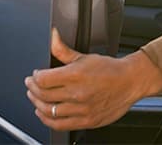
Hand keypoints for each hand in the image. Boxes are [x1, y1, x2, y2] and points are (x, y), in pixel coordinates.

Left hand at [24, 28, 161, 130]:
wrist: (130, 81)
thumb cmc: (110, 69)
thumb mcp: (85, 56)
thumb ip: (63, 50)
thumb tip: (53, 37)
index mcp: (76, 75)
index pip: (43, 79)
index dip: (34, 78)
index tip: (34, 75)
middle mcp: (77, 93)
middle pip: (43, 95)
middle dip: (32, 89)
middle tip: (31, 85)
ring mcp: (82, 109)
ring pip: (49, 111)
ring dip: (37, 105)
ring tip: (35, 98)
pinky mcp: (87, 121)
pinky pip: (60, 125)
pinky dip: (47, 120)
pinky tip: (44, 114)